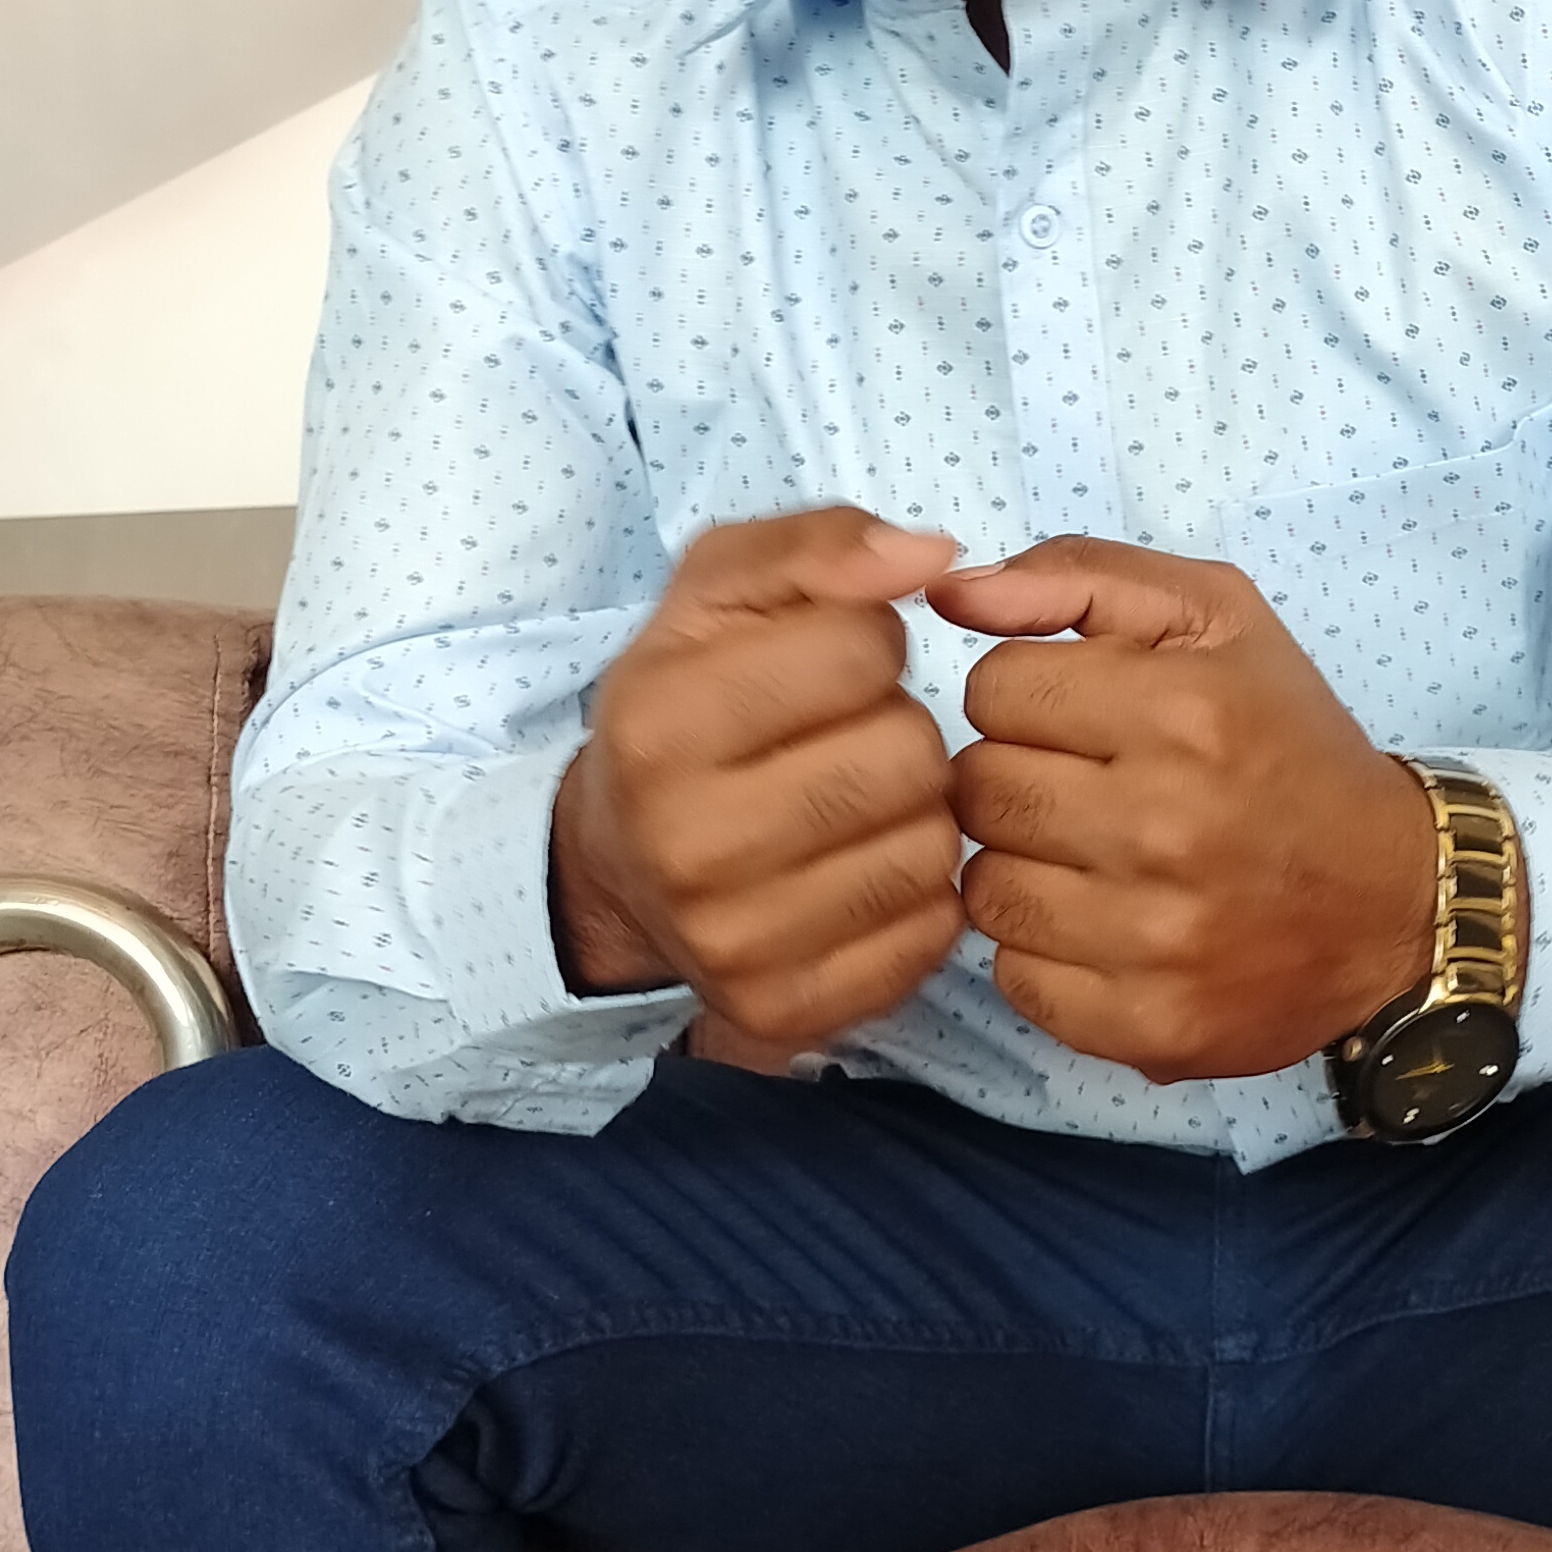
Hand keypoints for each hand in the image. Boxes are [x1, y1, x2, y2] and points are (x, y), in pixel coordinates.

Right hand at [551, 507, 962, 1047]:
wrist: (618, 862)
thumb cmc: (688, 704)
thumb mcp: (721, 591)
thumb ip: (821, 544)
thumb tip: (933, 556)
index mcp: (658, 722)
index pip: (865, 649)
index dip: (869, 643)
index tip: (827, 668)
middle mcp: (684, 842)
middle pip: (909, 756)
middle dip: (899, 731)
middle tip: (845, 742)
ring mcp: (733, 940)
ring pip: (932, 847)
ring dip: (917, 814)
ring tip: (855, 805)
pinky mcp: (787, 1008)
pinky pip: (933, 931)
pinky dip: (918, 894)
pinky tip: (860, 870)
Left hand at [929, 538, 1434, 1082]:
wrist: (1396, 902)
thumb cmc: (1291, 746)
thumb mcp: (1217, 618)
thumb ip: (1081, 576)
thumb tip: (950, 595)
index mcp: (1185, 712)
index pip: (992, 689)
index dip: (1028, 697)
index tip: (1084, 720)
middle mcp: (1167, 827)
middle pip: (979, 791)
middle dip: (1017, 780)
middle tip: (1085, 791)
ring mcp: (1156, 939)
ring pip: (984, 890)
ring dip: (1022, 869)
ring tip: (1092, 859)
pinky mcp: (1149, 1025)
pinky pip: (1015, 979)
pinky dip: (1044, 955)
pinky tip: (1104, 928)